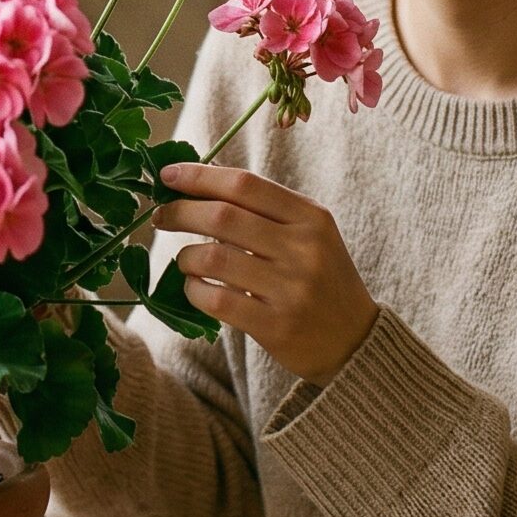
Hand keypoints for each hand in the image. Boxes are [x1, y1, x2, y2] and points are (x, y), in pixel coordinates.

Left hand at [154, 163, 377, 384]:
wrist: (355, 341)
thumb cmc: (319, 278)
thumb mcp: (308, 234)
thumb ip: (262, 208)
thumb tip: (200, 177)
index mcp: (311, 217)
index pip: (245, 185)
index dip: (200, 176)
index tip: (168, 175)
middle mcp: (304, 249)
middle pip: (223, 217)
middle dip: (180, 212)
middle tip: (161, 216)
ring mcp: (291, 289)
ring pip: (213, 259)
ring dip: (186, 256)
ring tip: (185, 260)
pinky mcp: (276, 326)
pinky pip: (216, 300)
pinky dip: (194, 291)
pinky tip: (195, 288)